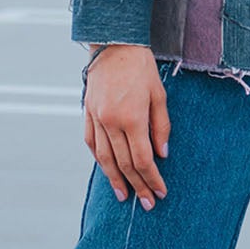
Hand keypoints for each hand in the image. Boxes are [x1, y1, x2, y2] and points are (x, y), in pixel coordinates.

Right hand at [82, 44, 170, 210]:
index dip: (152, 178)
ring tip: (124, 195)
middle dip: (137, 185)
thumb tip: (162, 154)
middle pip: (124, 164)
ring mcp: (96, 119)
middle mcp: (111, 122)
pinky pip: (92, 143)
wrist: (115, 45)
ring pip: (104, 158)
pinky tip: (107, 170)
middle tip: (147, 203)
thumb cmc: (142, 69)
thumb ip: (161, 127)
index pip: (142, 159)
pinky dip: (99, 159)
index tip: (160, 192)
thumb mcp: (159, 96)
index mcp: (132, 118)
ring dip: (115, 179)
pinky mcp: (87, 113)